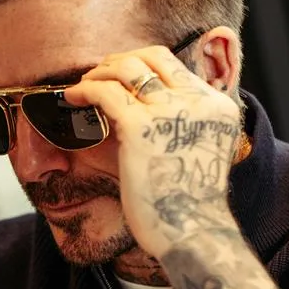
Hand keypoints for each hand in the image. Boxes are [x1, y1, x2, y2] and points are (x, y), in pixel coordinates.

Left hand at [65, 46, 240, 258]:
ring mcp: (169, 112)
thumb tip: (150, 110)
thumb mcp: (199, 151)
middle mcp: (197, 101)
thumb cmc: (187, 203)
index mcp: (216, 107)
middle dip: (120, 60)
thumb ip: (185, 125)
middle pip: (153, 56)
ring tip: (83, 85)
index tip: (121, 76)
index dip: (142, 64)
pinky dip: (85, 90)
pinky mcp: (140, 127)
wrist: (191, 232)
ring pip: (127, 67)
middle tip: (100, 74)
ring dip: (100, 72)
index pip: (175, 66)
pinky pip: (105, 93)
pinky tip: (72, 98)